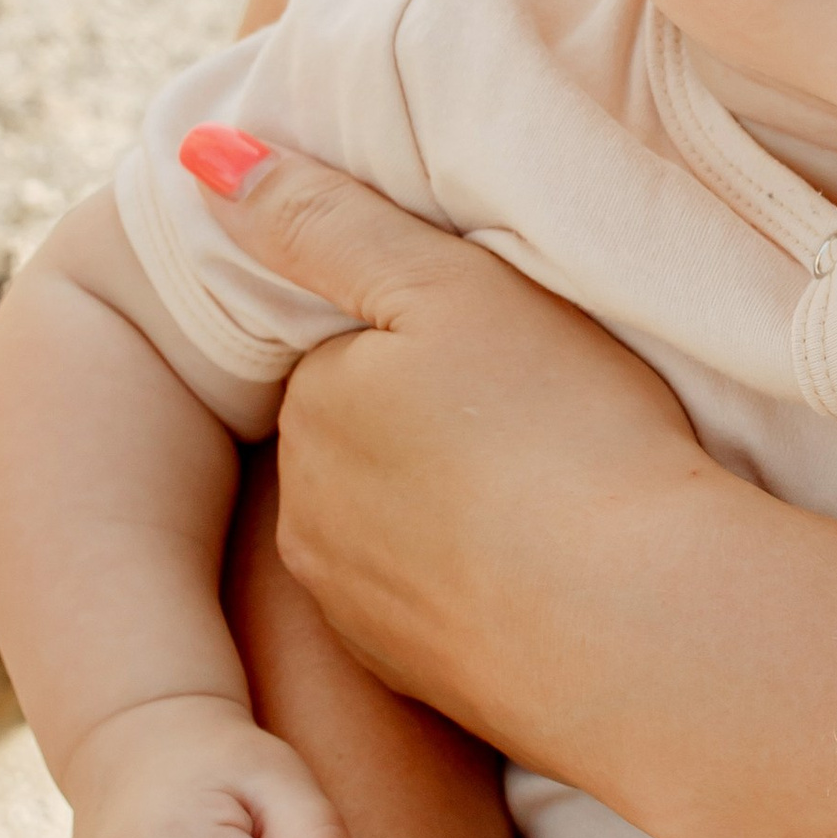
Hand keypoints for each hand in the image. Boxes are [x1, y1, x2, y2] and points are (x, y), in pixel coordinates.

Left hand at [191, 141, 701, 737]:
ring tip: (558, 494)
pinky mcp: (419, 681)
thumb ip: (326, 220)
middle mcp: (306, 518)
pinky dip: (483, 580)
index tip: (514, 344)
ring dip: (457, 506)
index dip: (435, 331)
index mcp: (312, 411)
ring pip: (398, 524)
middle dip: (433, 421)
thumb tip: (196, 156)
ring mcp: (360, 610)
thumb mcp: (450, 288)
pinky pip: (438, 603)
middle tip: (547, 414)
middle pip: (368, 436)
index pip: (352, 345)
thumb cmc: (562, 436)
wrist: (640, 631)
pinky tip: (553, 571)